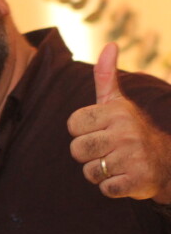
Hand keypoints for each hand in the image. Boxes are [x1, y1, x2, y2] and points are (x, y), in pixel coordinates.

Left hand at [68, 43, 170, 201]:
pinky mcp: (138, 181)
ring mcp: (133, 157)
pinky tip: (124, 178)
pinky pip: (105, 188)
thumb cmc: (130, 129)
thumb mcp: (117, 102)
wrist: (166, 163)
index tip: (100, 131)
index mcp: (116, 112)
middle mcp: (126, 132)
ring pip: (89, 170)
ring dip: (99, 172)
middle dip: (88, 154)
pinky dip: (111, 187)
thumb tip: (111, 45)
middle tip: (107, 151)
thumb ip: (105, 76)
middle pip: (77, 150)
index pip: (72, 125)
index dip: (81, 132)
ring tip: (116, 163)